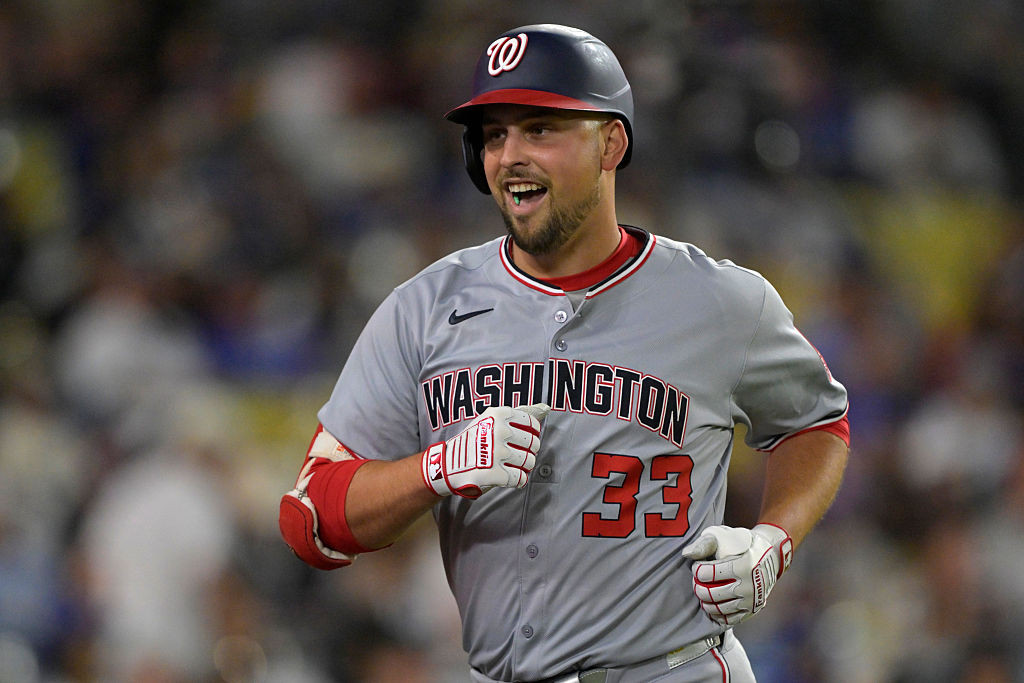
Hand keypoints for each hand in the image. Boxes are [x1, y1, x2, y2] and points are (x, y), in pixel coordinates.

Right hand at [421, 403, 549, 498]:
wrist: (447, 464)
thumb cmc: (473, 441)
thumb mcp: (491, 420)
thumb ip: (519, 414)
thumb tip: (546, 408)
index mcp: (499, 414)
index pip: (533, 424)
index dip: (531, 435)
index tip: (520, 440)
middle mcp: (499, 431)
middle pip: (534, 445)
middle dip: (528, 452)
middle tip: (513, 455)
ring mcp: (497, 453)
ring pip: (529, 462)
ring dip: (522, 467)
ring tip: (509, 466)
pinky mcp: (494, 474)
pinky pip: (519, 479)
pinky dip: (517, 481)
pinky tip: (508, 477)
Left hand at [681, 523, 793, 625]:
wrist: (772, 555)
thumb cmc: (744, 544)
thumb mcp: (726, 536)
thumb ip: (705, 544)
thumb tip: (686, 554)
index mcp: (742, 566)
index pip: (707, 574)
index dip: (697, 569)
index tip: (698, 566)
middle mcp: (749, 586)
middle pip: (710, 594)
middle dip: (698, 587)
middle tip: (697, 580)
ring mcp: (751, 601)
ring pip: (718, 609)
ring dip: (704, 601)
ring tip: (703, 591)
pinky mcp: (753, 610)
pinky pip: (729, 619)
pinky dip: (717, 614)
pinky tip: (712, 604)